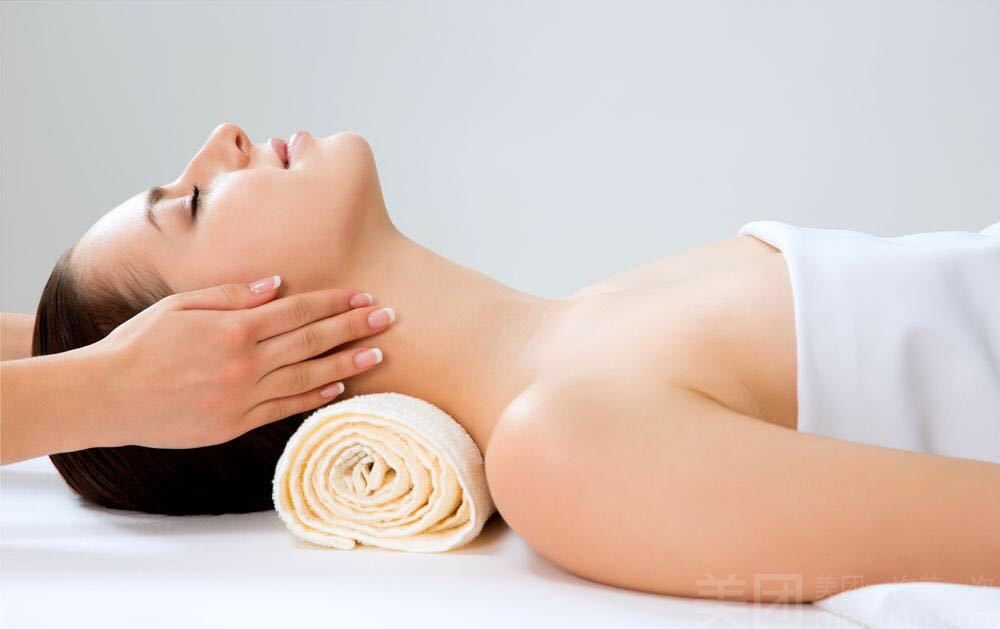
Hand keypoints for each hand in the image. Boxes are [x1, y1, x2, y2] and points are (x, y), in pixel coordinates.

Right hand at [88, 276, 394, 448]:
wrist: (108, 397)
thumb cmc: (140, 344)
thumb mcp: (181, 306)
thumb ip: (233, 294)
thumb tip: (279, 284)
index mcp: (233, 329)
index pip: (298, 311)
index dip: (335, 302)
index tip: (363, 295)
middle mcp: (245, 363)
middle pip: (312, 341)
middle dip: (354, 327)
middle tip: (389, 317)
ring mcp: (243, 396)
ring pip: (308, 376)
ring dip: (347, 363)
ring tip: (379, 354)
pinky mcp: (236, 423)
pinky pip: (285, 408)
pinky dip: (315, 396)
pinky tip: (340, 387)